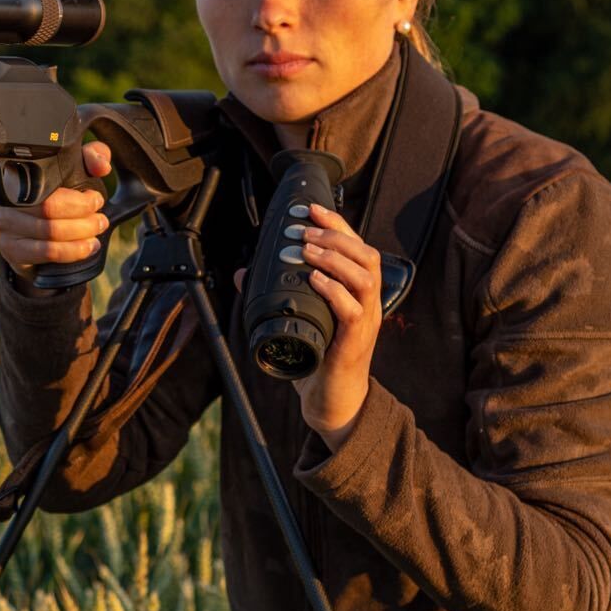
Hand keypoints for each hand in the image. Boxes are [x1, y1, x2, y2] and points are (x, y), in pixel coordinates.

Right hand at [0, 141, 111, 280]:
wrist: (37, 231)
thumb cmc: (60, 196)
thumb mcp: (77, 171)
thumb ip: (92, 157)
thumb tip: (101, 166)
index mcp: (23, 178)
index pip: (48, 187)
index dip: (77, 197)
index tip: (97, 200)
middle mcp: (9, 202)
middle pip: (49, 212)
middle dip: (83, 219)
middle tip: (101, 221)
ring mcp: (7, 228)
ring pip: (49, 234)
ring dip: (80, 237)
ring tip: (95, 236)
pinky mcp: (12, 251)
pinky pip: (45, 253)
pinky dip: (71, 252)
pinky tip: (86, 249)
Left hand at [234, 203, 381, 444]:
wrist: (332, 400)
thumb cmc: (318, 357)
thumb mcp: (297, 320)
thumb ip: (275, 294)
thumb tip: (243, 273)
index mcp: (357, 292)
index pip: (357, 247)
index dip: (337, 225)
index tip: (311, 209)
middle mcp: (367, 302)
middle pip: (367, 255)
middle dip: (336, 236)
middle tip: (305, 233)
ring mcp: (365, 322)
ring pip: (365, 277)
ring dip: (335, 259)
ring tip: (308, 252)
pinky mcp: (355, 342)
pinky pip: (352, 309)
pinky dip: (334, 291)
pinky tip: (314, 281)